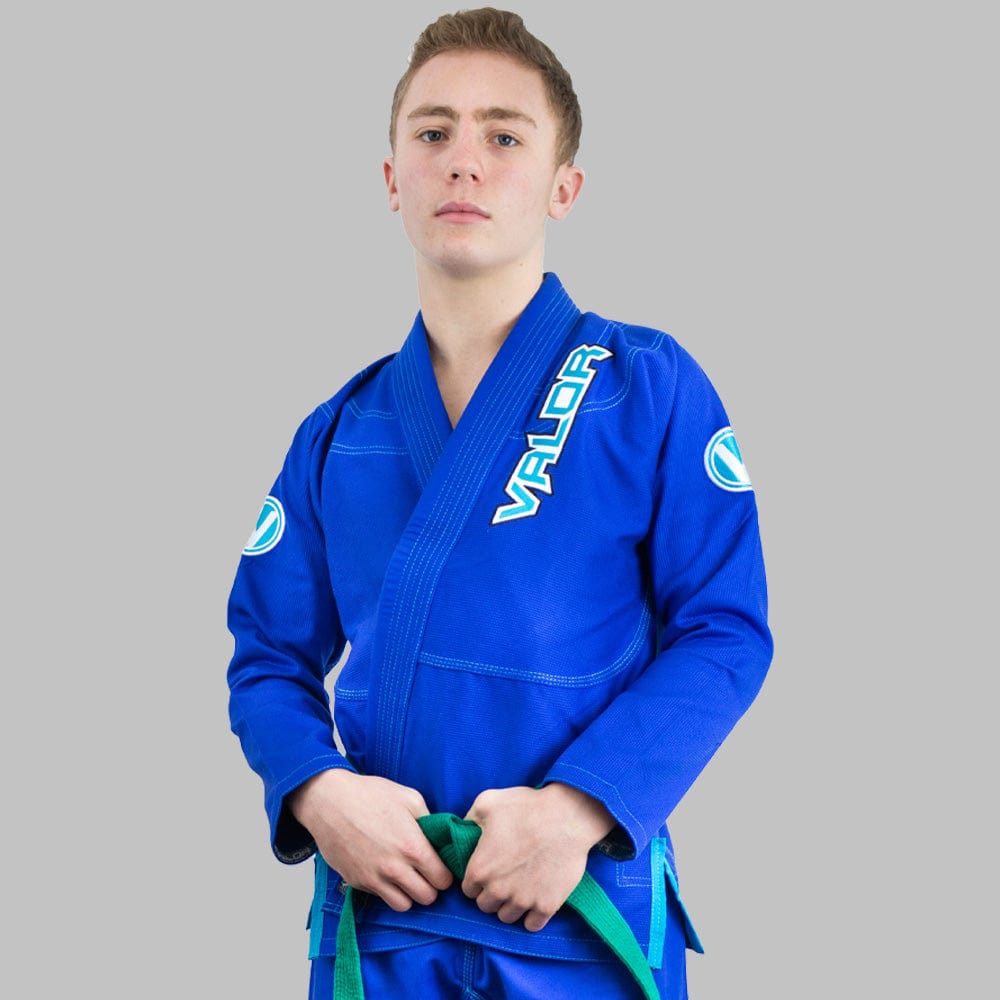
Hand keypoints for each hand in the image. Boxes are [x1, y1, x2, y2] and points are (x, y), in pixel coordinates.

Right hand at [288, 769, 452, 911]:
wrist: (329, 801)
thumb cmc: (370, 794)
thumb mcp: (409, 798)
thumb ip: (430, 821)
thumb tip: (441, 838)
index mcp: (413, 847)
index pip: (443, 880)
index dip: (444, 873)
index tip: (439, 866)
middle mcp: (394, 868)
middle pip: (427, 898)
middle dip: (430, 886)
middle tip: (424, 872)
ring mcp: (374, 878)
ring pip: (403, 906)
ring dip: (408, 894)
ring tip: (405, 876)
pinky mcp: (356, 882)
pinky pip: (379, 897)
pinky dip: (386, 890)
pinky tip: (383, 870)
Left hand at [462, 783, 614, 931]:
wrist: (568, 816)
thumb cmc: (527, 806)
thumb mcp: (488, 802)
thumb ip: (469, 818)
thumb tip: (463, 828)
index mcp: (480, 868)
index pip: (468, 890)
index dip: (477, 880)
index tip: (488, 871)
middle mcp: (497, 890)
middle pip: (485, 907)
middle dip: (491, 894)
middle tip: (504, 879)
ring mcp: (523, 901)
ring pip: (506, 918)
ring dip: (510, 906)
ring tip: (519, 889)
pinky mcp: (546, 906)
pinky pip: (531, 926)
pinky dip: (531, 917)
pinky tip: (534, 901)